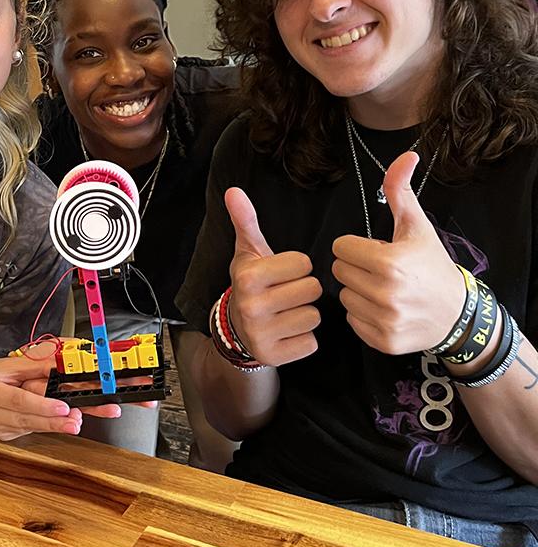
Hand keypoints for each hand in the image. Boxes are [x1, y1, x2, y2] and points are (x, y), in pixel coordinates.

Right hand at [0, 341, 121, 441]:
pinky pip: (24, 431)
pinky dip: (41, 427)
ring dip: (52, 427)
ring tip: (73, 424)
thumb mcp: (5, 365)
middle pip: (25, 419)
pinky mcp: (0, 436)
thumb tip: (59, 365)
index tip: (62, 407)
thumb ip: (33, 367)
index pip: (18, 400)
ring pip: (27, 428)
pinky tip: (56, 423)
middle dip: (54, 422)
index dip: (42, 405)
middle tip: (75, 421)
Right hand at [224, 187, 320, 365]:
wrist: (236, 327)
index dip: (297, 267)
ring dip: (305, 314)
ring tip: (286, 312)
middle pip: (312, 289)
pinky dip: (303, 338)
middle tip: (286, 293)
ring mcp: (262, 334)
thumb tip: (234, 190)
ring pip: (314, 316)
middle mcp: (252, 307)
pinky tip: (287, 332)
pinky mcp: (274, 355)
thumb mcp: (249, 251)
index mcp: (249, 277)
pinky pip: (311, 342)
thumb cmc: (252, 282)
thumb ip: (245, 220)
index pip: (304, 264)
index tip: (282, 273)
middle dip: (303, 289)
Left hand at [332, 151, 464, 354]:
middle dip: (356, 267)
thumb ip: (400, 190)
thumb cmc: (432, 265)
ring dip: (358, 291)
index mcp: (389, 263)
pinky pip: (352, 320)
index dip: (357, 246)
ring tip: (384, 289)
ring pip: (343, 296)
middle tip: (381, 270)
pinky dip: (364, 314)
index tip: (377, 250)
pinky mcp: (382, 341)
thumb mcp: (417, 226)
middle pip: (339, 271)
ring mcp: (384, 321)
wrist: (458, 314)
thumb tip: (406, 155)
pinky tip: (385, 309)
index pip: (341, 248)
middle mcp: (385, 294)